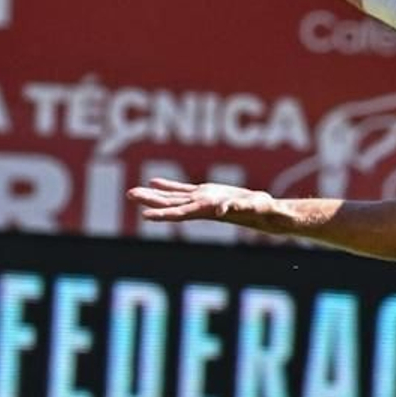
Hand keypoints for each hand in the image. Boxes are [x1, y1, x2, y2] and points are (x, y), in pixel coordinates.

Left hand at [128, 179, 268, 225]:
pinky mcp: (205, 193)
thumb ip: (238, 207)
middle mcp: (200, 207)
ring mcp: (201, 200)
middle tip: (130, 195)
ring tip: (133, 192)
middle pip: (170, 204)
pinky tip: (154, 181)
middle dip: (150, 201)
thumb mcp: (250, 207)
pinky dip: (167, 185)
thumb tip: (222, 208)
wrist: (265, 212)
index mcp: (207, 211)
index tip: (144, 216)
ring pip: (172, 197)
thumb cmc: (261, 211)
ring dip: (153, 195)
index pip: (180, 213)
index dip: (162, 214)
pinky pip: (182, 189)